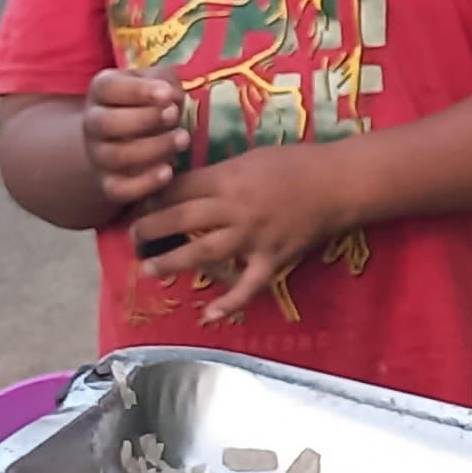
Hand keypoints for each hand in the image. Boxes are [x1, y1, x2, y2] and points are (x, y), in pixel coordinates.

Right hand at [82, 70, 189, 218]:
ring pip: (115, 156)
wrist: (129, 138)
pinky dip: (144, 183)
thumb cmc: (148, 104)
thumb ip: (164, 82)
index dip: (138, 91)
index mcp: (101, 91)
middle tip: (174, 115)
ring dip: (153, 148)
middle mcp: (93, 123)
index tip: (167, 94)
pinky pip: (118, 190)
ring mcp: (98, 155)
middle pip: (107, 123)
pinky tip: (168, 171)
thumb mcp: (155, 83)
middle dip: (144, 119)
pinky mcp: (108, 184)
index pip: (108, 88)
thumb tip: (171, 96)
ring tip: (183, 139)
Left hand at [125, 143, 354, 325]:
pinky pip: (248, 286)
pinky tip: (208, 316)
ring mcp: (253, 237)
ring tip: (149, 269)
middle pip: (181, 218)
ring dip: (172, 262)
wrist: (340, 183)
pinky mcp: (272, 259)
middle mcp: (235, 208)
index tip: (138, 205)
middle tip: (132, 237)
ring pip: (204, 252)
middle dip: (150, 229)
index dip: (153, 197)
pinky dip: (229, 303)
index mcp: (229, 178)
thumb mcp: (252, 157)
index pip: (179, 188)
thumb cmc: (296, 163)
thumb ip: (220, 173)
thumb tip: (188, 186)